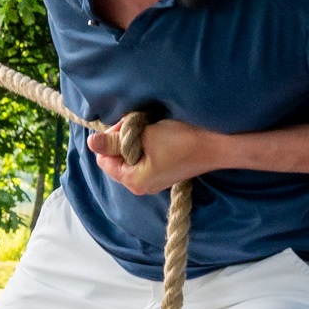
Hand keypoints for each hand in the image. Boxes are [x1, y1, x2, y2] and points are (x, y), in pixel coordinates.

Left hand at [83, 117, 217, 195]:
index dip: (111, 140)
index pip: (104, 160)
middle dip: (123, 139)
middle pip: (117, 158)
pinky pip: (145, 156)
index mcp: (133, 181)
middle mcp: (141, 185)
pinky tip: (158, 133)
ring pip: (131, 155)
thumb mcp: (144, 136)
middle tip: (139, 123)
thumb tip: (90, 142)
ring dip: (136, 138)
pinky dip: (147, 143)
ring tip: (150, 126)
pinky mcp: (164, 171)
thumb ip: (115, 141)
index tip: (127, 126)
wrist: (218, 145)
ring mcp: (154, 180)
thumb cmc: (181, 140)